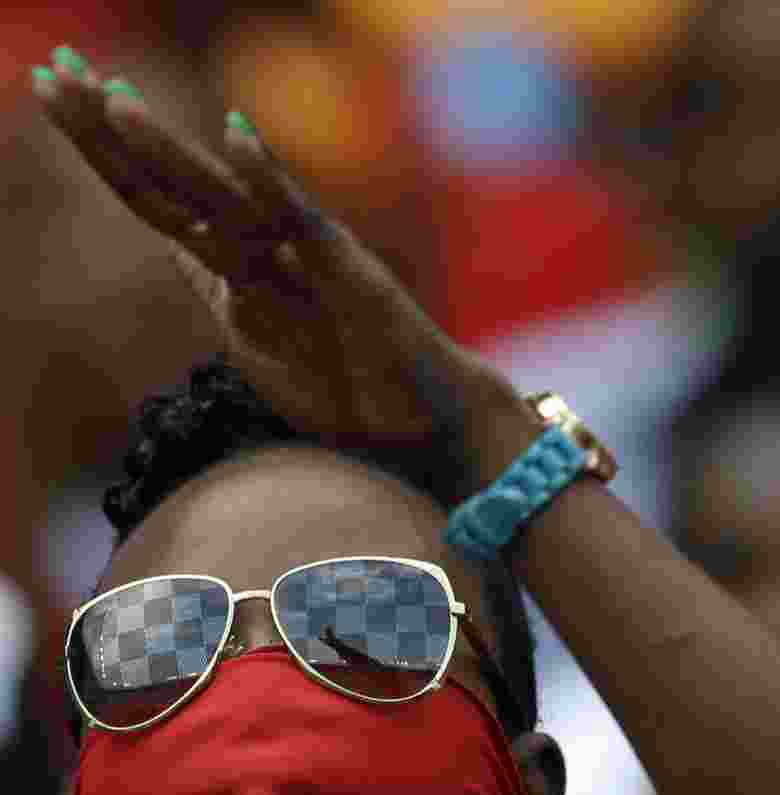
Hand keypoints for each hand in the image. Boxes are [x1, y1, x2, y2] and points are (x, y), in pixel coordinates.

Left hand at [30, 49, 520, 449]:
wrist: (417, 423)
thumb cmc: (345, 386)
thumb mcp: (256, 337)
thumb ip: (217, 284)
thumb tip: (175, 240)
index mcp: (236, 266)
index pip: (156, 201)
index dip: (103, 153)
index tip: (52, 95)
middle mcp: (264, 249)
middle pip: (174, 187)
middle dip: (111, 134)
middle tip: (52, 75)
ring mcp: (305, 257)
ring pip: (225, 199)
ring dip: (170, 153)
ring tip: (112, 104)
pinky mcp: (348, 274)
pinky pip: (303, 222)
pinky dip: (270, 180)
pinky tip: (235, 135)